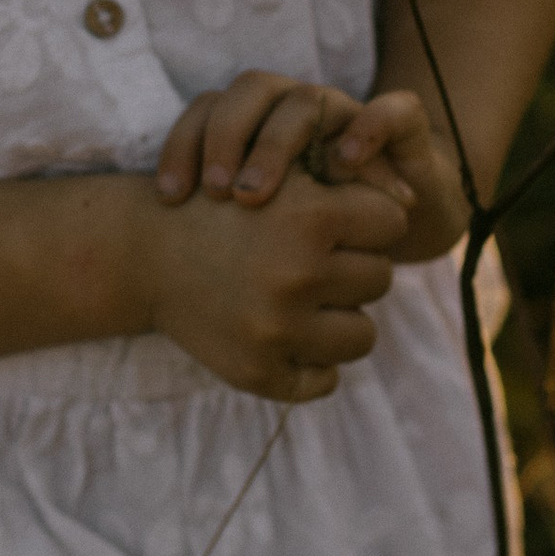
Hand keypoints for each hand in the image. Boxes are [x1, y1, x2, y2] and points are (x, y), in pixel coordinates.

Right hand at [127, 152, 410, 404]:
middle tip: (314, 260)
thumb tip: (411, 201)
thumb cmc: (220, 206)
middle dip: (354, 266)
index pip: (391, 223)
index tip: (339, 220)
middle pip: (381, 277)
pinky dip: (314, 363)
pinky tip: (289, 337)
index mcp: (307, 217)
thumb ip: (340, 180)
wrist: (143, 254)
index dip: (367, 218)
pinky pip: (325, 380)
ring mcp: (278, 329)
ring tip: (305, 300)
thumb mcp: (276, 175)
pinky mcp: (258, 371)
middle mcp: (296, 274)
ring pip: (363, 334)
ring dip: (342, 317)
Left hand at [156, 69, 468, 264]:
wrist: (393, 227)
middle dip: (226, 139)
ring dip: (277, 141)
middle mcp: (293, 109)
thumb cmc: (308, 235)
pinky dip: (367, 129)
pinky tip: (347, 162)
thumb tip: (160, 254)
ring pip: (303, 100)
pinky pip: (389, 112)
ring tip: (258, 193)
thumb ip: (218, 232)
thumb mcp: (256, 239)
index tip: (169, 197)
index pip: (205, 112)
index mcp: (252, 125)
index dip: (182, 147)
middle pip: (248, 94)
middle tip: (220, 193)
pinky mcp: (398, 126)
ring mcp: (344, 113)